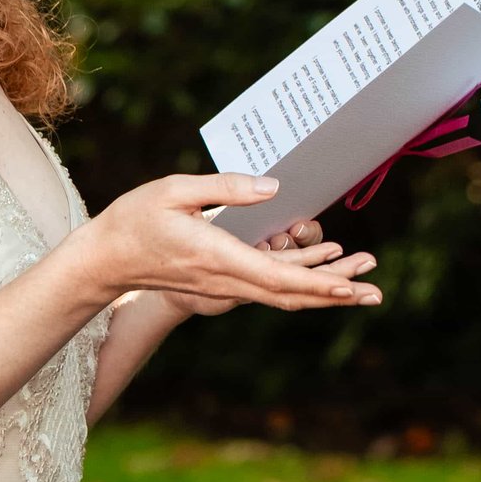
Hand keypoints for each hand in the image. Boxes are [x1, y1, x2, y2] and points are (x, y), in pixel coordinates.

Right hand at [79, 176, 382, 311]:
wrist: (104, 260)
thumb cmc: (134, 219)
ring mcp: (224, 283)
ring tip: (362, 282)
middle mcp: (225, 277)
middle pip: (290, 293)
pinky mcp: (222, 279)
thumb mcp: (175, 190)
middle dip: (335, 293)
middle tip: (376, 293)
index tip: (349, 287)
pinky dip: (300, 280)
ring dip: (324, 289)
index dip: (317, 283)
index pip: (276, 277)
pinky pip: (269, 285)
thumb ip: (225, 188)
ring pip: (283, 293)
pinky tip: (323, 268)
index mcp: (216, 255)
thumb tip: (274, 188)